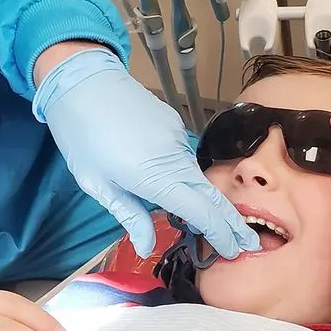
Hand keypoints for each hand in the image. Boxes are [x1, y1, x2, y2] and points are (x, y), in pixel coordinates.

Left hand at [33, 48, 260, 260]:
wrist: (82, 80)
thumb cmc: (81, 136)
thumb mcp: (97, 183)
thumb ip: (129, 214)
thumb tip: (147, 246)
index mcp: (155, 178)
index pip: (200, 211)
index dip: (219, 233)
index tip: (234, 250)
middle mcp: (175, 158)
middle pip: (211, 196)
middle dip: (231, 222)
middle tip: (248, 242)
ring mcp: (177, 138)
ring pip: (197, 176)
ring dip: (208, 200)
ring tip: (215, 222)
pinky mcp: (174, 124)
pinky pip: (185, 157)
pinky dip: (188, 175)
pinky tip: (180, 184)